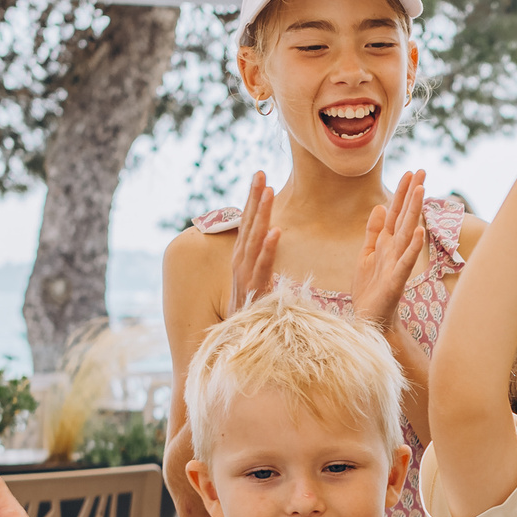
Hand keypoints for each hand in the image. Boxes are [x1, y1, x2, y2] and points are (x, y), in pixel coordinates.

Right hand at [226, 170, 281, 313]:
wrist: (240, 343)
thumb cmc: (250, 314)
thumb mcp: (253, 284)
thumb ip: (258, 264)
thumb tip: (266, 244)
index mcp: (242, 260)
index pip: (247, 224)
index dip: (253, 200)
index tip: (260, 178)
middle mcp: (240, 264)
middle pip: (248, 225)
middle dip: (254, 198)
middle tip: (260, 173)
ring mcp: (246, 277)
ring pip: (254, 240)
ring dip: (261, 215)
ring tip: (268, 192)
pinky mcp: (255, 291)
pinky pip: (263, 266)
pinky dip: (268, 248)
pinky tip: (276, 232)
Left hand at [353, 167, 427, 331]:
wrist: (370, 321)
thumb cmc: (371, 290)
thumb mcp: (367, 255)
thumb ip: (373, 232)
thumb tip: (379, 206)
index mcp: (386, 243)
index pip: (395, 213)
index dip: (402, 192)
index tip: (410, 171)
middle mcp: (394, 250)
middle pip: (404, 217)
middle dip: (412, 194)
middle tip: (422, 171)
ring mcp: (396, 265)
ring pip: (406, 234)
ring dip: (414, 212)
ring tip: (422, 191)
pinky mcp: (395, 281)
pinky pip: (405, 262)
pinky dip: (412, 247)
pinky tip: (419, 232)